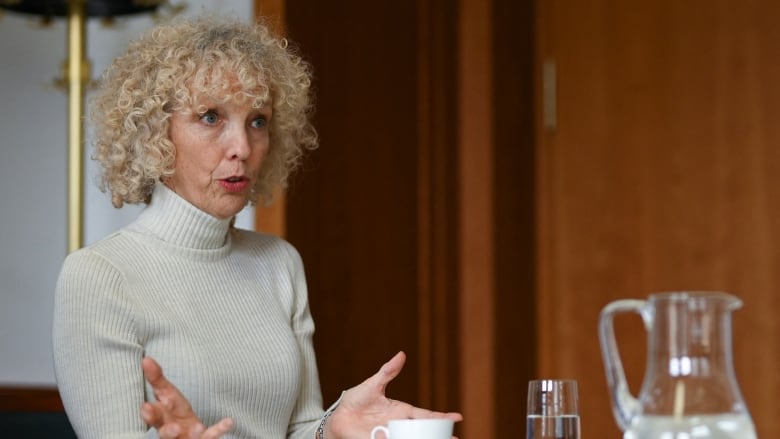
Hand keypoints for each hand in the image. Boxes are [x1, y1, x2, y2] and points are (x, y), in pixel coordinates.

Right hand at [140, 357, 233, 438]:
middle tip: (173, 428)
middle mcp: (171, 430)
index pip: (153, 414)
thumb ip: (157, 379)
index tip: (146, 407)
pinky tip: (229, 421)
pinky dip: (219, 429)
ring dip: (192, 434)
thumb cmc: (175, 413)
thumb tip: (146, 359)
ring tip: (198, 428)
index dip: (149, 413)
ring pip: (186, 438)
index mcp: (162, 417)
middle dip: (168, 430)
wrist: (190, 434)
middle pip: (165, 431)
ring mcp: (186, 437)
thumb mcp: (168, 394)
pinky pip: (211, 436)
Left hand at [325, 351, 462, 438]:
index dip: (442, 417)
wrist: (338, 418)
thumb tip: (401, 354)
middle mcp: (400, 426)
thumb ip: (388, 371)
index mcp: (402, 411)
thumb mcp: (373, 384)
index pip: (426, 415)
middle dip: (440, 436)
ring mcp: (391, 436)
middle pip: (425, 432)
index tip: (458, 417)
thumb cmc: (355, 400)